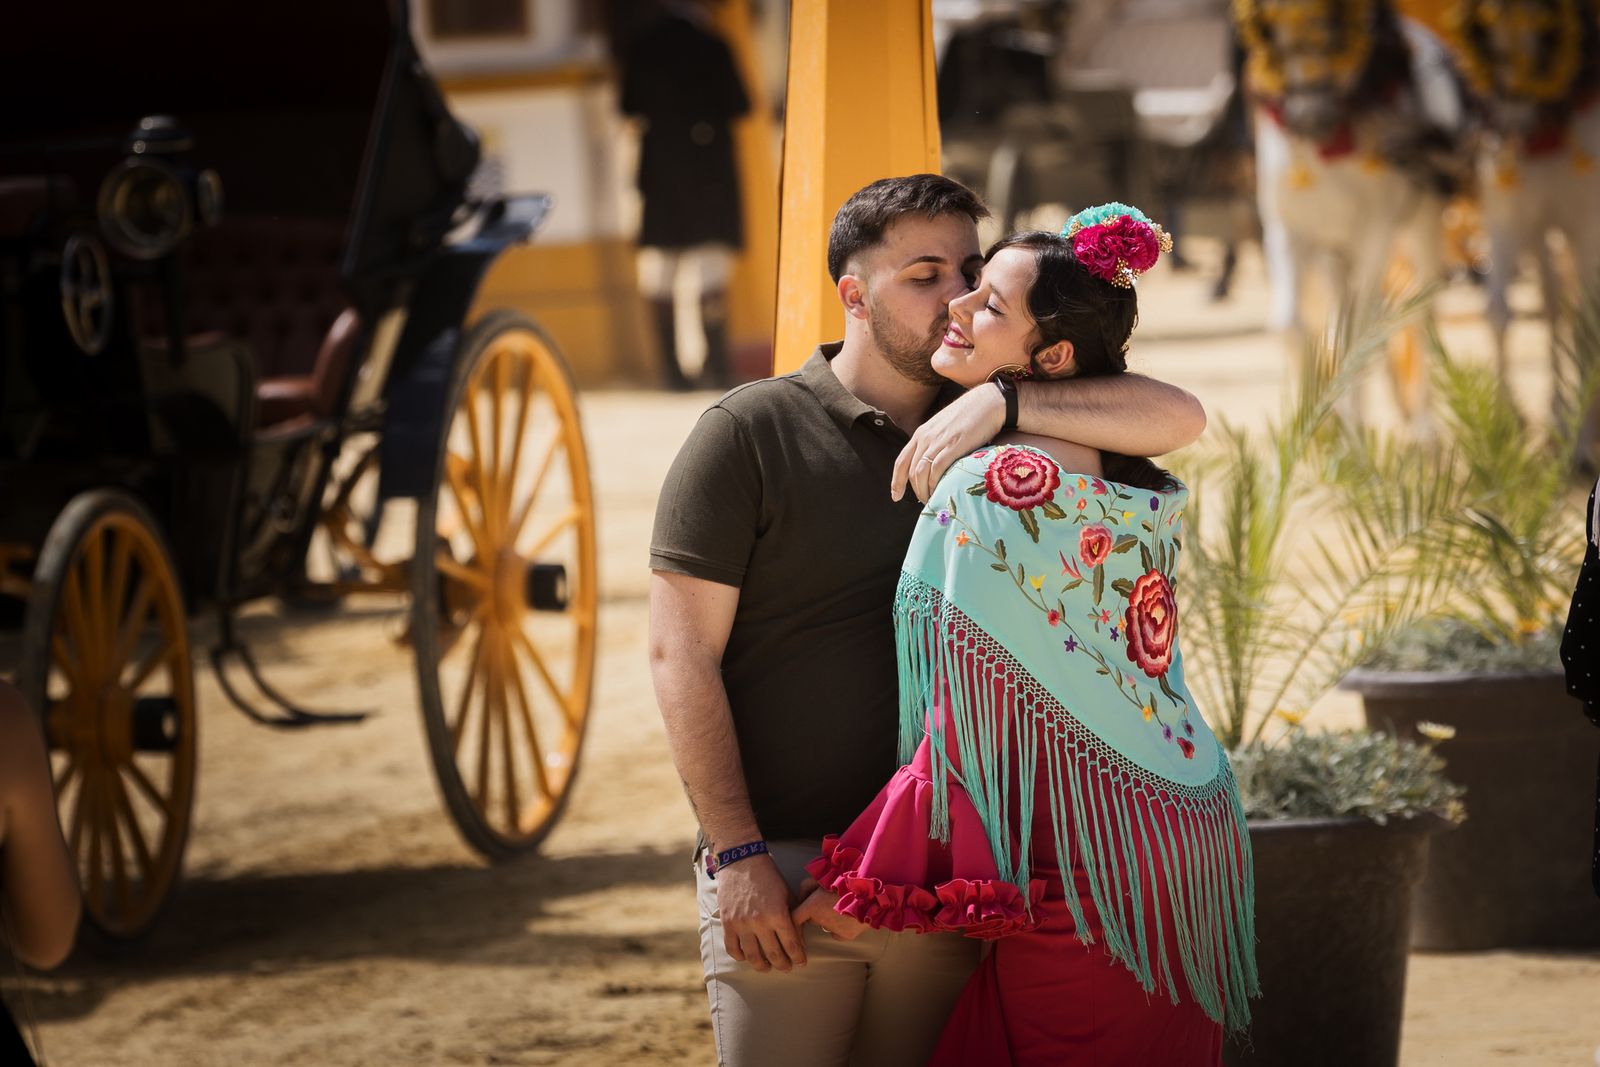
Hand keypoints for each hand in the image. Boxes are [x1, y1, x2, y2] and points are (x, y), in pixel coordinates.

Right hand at [716, 854, 807, 971]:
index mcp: (778, 914)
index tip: (801, 962)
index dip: (799, 957)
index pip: (792, 945)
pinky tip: (747, 957)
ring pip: (752, 957)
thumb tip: (799, 939)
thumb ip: (794, 917)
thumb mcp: (787, 894)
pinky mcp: (727, 923)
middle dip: (783, 965)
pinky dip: (740, 957)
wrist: (742, 862)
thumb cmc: (769, 877)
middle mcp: (760, 922)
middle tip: (787, 968)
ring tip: (767, 967)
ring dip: (762, 966)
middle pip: (774, 955)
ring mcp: (741, 924)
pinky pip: (732, 949)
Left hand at [791, 885, 867, 940]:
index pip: (794, 918)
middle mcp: (820, 921)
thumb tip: (801, 895)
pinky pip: (836, 933)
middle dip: (814, 913)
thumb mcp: (821, 877)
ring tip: (838, 906)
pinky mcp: (845, 935)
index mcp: (812, 906)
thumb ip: (807, 886)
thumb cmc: (845, 880)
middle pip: (811, 920)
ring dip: (827, 920)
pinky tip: (847, 916)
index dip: (794, 916)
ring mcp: (833, 929)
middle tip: (825, 902)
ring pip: (824, 926)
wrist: (870, 891)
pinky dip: (839, 927)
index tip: (794, 916)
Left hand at [892, 384, 1004, 502]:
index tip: (896, 496)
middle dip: (915, 490)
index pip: (901, 461)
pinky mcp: (952, 446)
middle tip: (926, 502)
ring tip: (933, 501)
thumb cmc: (970, 415)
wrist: (989, 401)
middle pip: (911, 471)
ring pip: (920, 473)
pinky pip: (936, 470)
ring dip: (924, 491)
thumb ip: (936, 444)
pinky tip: (940, 492)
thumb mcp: (945, 428)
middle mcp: (925, 438)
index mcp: (921, 433)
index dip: (896, 481)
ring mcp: (937, 442)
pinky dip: (935, 484)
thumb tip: (934, 466)